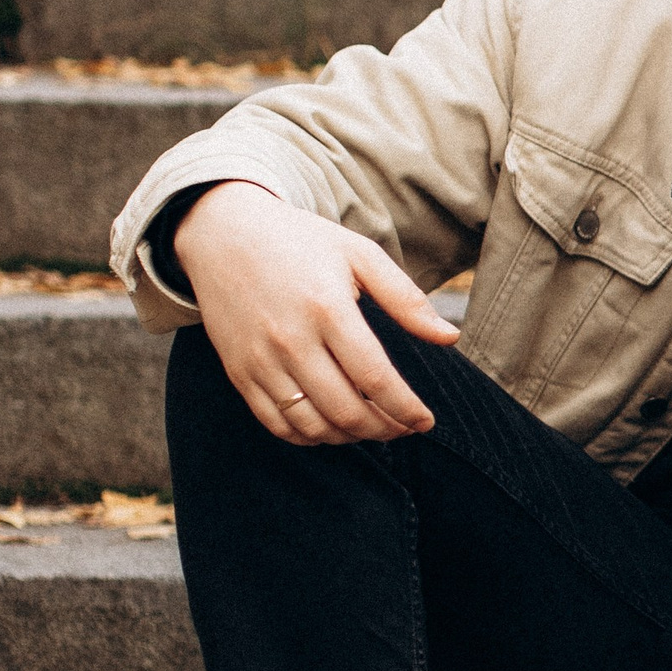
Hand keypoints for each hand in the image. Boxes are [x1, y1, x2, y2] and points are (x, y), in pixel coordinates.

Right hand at [172, 182, 453, 445]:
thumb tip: (450, 338)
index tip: (425, 421)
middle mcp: (291, 340)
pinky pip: (278, 425)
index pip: (376, 379)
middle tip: (403, 427)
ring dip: (350, 437)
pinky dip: (310, 437)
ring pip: (313, 426)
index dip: (406, 409)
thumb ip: (406, 299)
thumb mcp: (358, 254)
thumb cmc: (299, 241)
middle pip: (347, 411)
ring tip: (371, 427)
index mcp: (327, 309)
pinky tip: (332, 427)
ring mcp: (261, 361)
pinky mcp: (240, 373)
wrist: (221, 232)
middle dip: (385, 429)